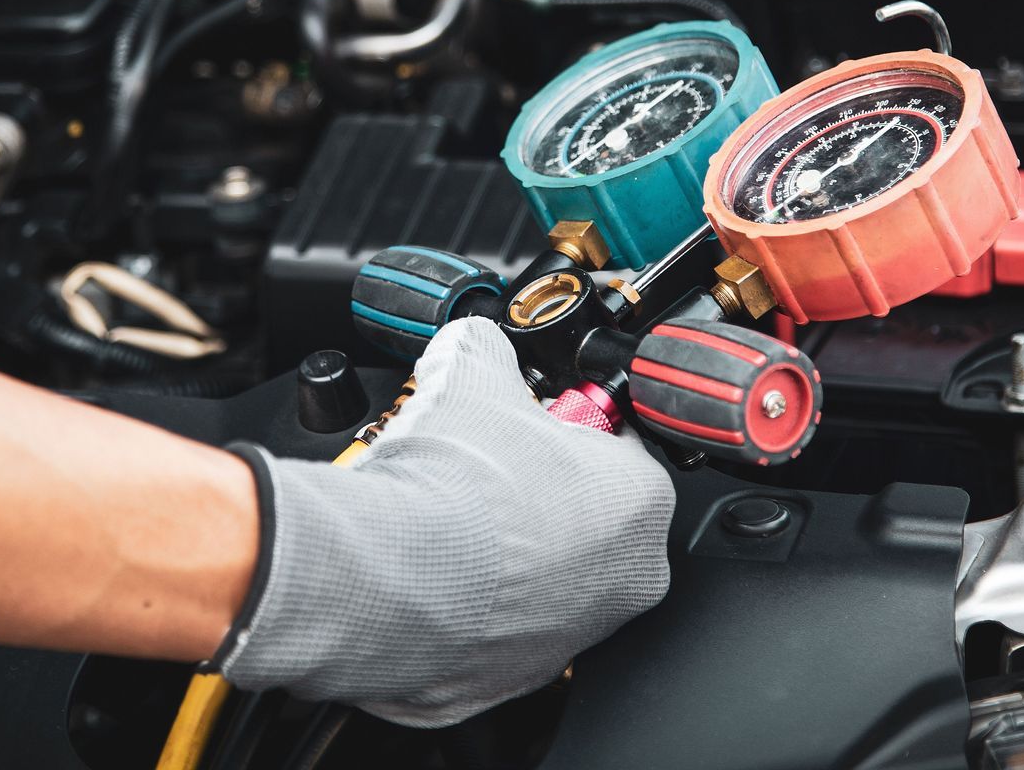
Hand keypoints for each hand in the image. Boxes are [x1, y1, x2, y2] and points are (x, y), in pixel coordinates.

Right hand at [215, 318, 673, 726]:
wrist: (384, 574)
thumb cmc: (448, 486)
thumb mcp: (470, 372)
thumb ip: (488, 349)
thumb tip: (477, 342)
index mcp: (639, 500)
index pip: (616, 444)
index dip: (562, 424)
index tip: (526, 418)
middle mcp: (623, 581)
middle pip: (584, 515)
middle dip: (535, 488)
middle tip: (480, 462)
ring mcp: (568, 639)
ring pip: (542, 579)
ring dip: (501, 548)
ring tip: (443, 513)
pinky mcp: (508, 681)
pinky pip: (492, 629)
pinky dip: (464, 602)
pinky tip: (426, 567)